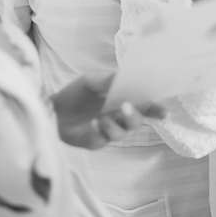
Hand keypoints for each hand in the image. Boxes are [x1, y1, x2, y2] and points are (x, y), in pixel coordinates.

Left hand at [51, 73, 165, 149]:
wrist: (51, 109)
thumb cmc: (75, 94)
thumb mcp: (91, 81)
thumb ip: (107, 80)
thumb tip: (125, 74)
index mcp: (122, 101)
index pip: (143, 106)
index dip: (156, 109)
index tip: (164, 111)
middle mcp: (118, 117)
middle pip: (136, 121)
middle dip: (134, 115)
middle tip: (125, 106)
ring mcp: (108, 131)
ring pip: (122, 133)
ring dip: (115, 125)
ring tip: (102, 118)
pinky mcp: (95, 141)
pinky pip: (104, 140)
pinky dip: (101, 131)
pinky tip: (93, 124)